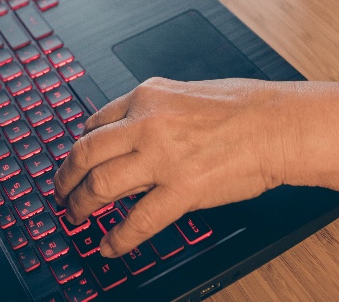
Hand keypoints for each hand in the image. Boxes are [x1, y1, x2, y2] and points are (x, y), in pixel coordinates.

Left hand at [53, 77, 294, 257]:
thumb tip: (133, 133)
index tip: (76, 161)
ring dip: (81, 205)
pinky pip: (136, 220)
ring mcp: (162, 157)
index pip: (95, 122)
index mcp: (148, 95)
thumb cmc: (245, 107)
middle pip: (85, 153)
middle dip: (65, 177)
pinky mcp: (181, 189)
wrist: (278, 125)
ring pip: (100, 185)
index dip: (80, 146)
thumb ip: (156, 112)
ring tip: (76, 217)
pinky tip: (109, 246)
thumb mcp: (187, 93)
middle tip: (60, 193)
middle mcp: (147, 123)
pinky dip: (117, 237)